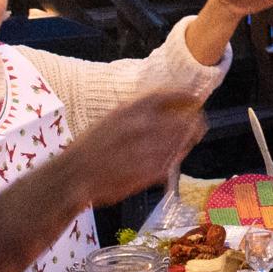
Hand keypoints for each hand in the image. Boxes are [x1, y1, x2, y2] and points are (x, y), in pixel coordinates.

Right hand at [69, 90, 206, 207]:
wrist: (75, 175)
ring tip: (188, 140)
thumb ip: (137, 113)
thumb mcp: (111, 119)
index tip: (194, 98)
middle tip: (198, 124)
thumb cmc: (90, 147)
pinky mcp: (151, 171)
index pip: (166, 96)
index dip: (184, 96)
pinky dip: (175, 158)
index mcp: (129, 109)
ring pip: (181, 141)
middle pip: (181, 120)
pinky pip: (172, 161)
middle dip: (193, 122)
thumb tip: (165, 110)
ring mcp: (148, 149)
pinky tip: (172, 157)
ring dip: (188, 140)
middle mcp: (141, 126)